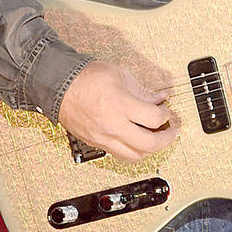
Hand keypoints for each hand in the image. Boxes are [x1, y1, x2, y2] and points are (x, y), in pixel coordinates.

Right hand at [58, 61, 176, 162]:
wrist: (59, 86)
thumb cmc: (85, 78)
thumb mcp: (120, 75)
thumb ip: (142, 91)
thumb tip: (159, 100)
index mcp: (121, 106)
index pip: (155, 119)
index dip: (166, 115)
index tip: (166, 110)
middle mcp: (113, 126)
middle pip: (149, 144)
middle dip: (167, 138)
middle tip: (172, 130)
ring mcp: (104, 138)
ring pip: (135, 156)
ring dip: (151, 149)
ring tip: (157, 138)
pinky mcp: (97, 144)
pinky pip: (121, 155)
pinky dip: (134, 151)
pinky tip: (139, 142)